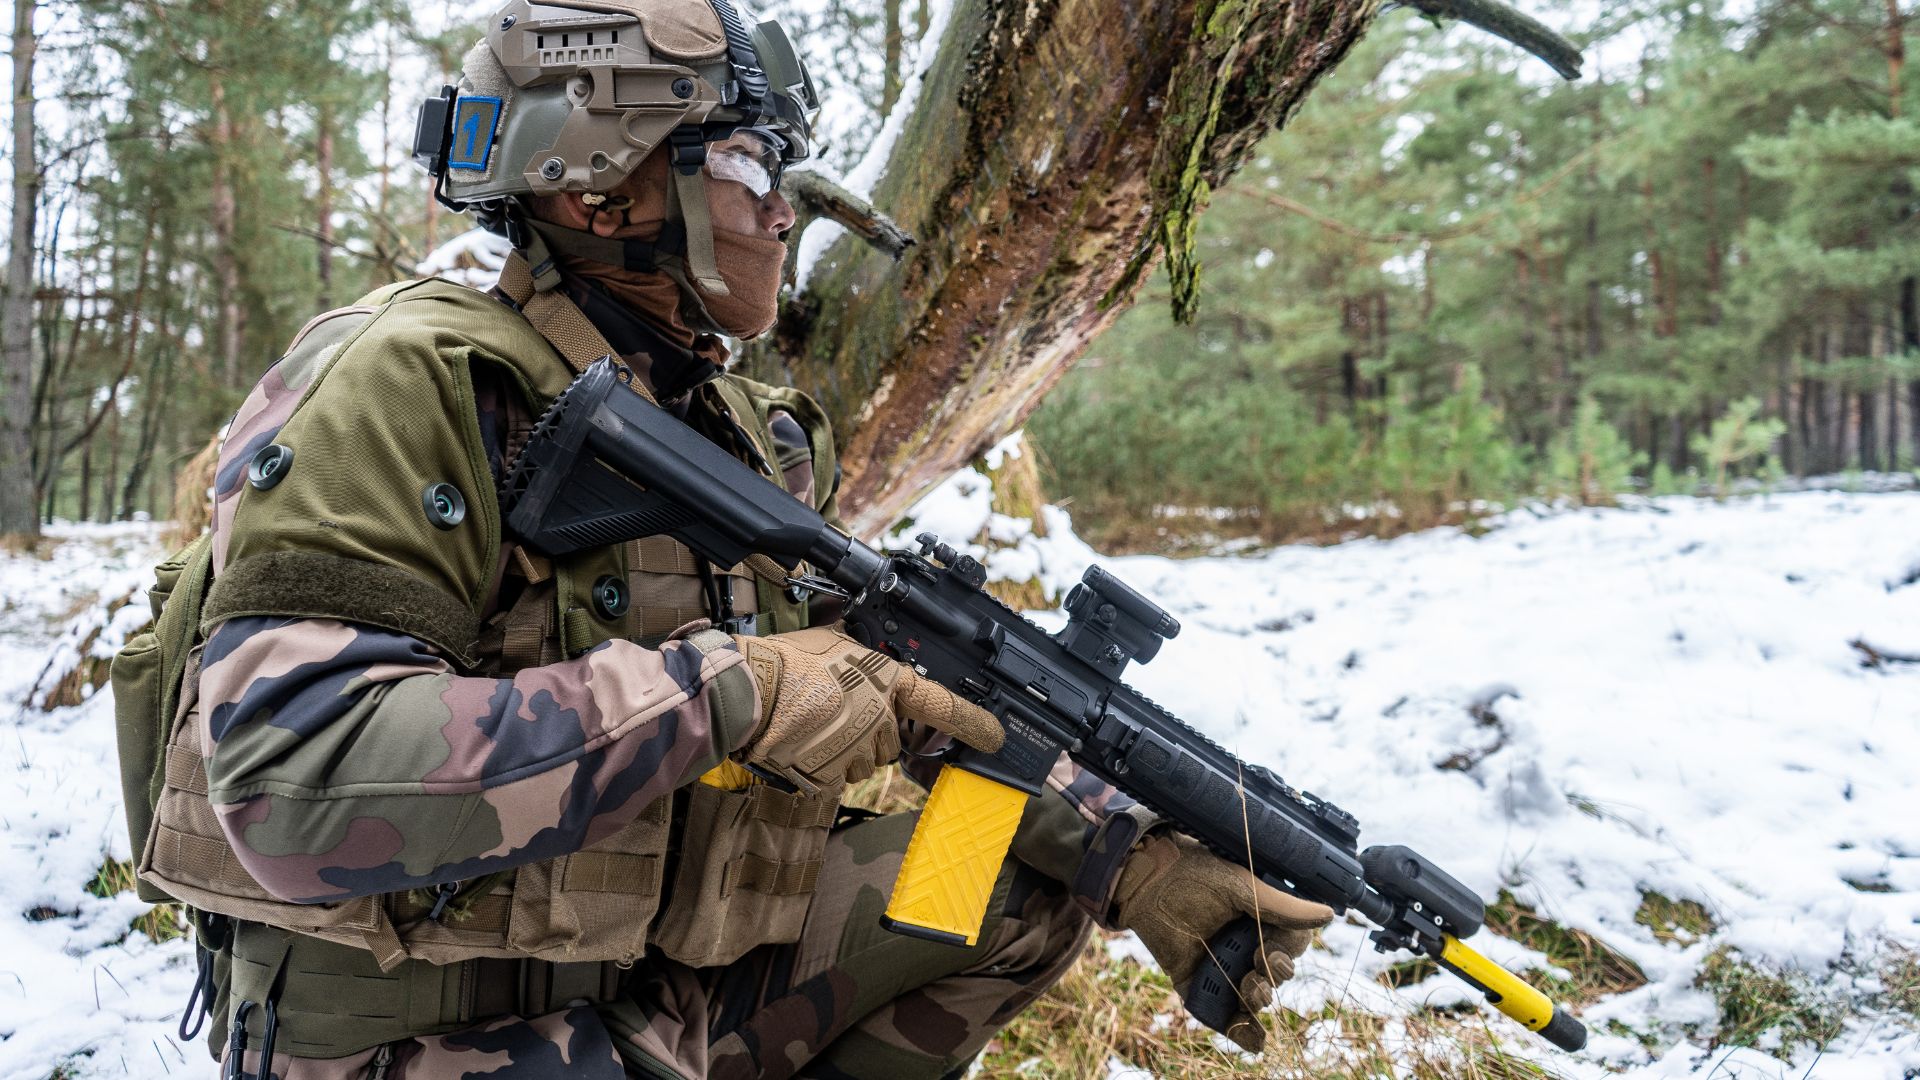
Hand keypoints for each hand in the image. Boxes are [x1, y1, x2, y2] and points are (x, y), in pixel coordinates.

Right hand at [732, 627, 1002, 791]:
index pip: (940, 704)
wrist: (750, 693)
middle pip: (890, 742)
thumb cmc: (785, 663)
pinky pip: (836, 778)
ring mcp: (859, 749)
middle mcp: (879, 717)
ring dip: (844, 752)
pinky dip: (820, 767)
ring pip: (863, 763)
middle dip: (869, 734)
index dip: (971, 721)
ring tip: (812, 726)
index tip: (995, 735)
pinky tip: (802, 744)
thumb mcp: (831, 642)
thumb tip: (855, 646)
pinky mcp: (834, 776)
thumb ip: (855, 651)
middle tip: (834, 715)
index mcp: (885, 681)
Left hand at [1112, 831, 1333, 1051]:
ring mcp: (1222, 967)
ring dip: (1259, 999)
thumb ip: (1282, 907)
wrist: (1145, 879)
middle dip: (1273, 976)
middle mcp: (1244, 946)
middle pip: (1277, 976)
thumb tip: (1328, 914)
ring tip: (1247, 985)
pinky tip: (1253, 1038)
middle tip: (1257, 962)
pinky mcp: (1198, 986)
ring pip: (1255, 998)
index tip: (1271, 949)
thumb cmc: (1194, 873)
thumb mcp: (1241, 887)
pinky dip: (1242, 1033)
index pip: (1291, 947)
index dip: (1288, 954)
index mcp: (1260, 921)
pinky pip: (1224, 1017)